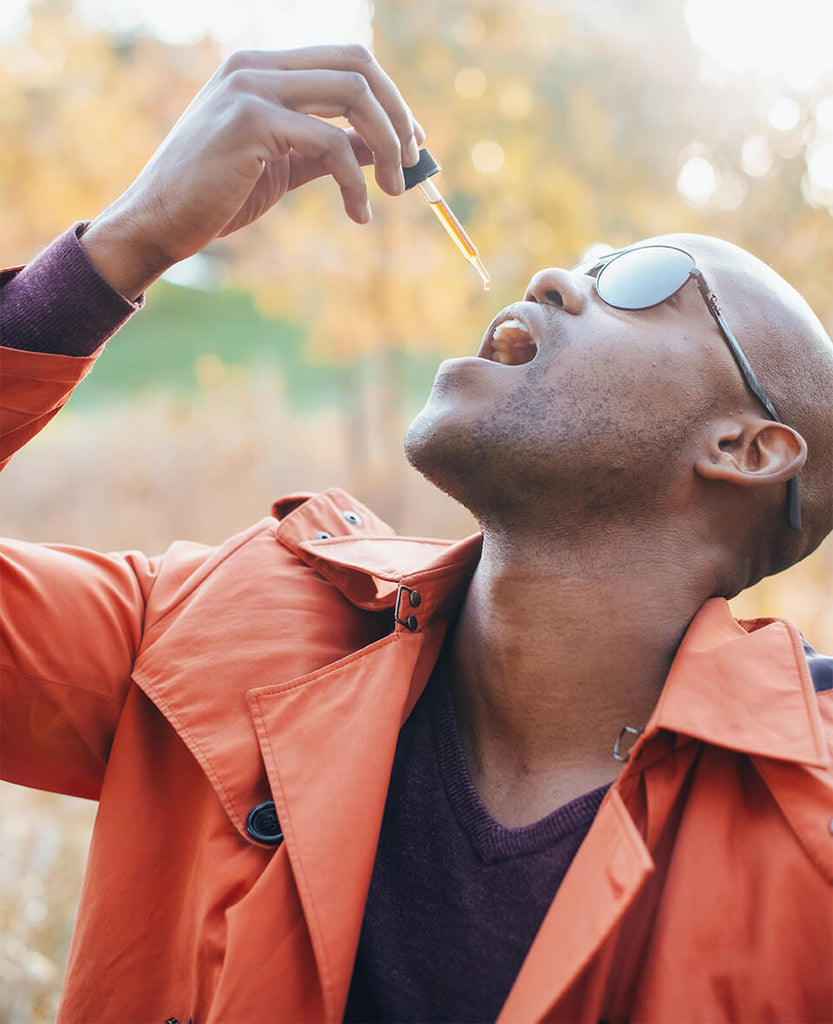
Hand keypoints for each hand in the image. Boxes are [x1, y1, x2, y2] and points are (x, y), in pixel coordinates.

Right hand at [81, 45, 423, 298]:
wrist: (158, 222)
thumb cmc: (216, 196)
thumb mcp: (283, 165)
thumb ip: (328, 148)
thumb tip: (380, 147)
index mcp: (262, 68)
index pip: (345, 59)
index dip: (389, 98)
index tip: (410, 142)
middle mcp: (257, 66)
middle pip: (358, 65)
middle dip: (398, 115)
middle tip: (411, 165)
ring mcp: (252, 88)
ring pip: (354, 95)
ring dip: (387, 145)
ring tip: (393, 193)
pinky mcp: (252, 123)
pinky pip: (332, 144)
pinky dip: (356, 183)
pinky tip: (358, 213)